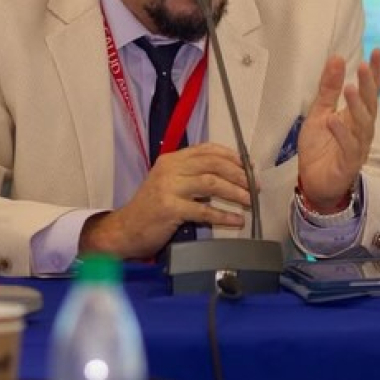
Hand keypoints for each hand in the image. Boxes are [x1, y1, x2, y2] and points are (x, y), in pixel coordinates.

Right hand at [79, 143, 250, 258]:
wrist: (124, 230)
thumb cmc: (151, 209)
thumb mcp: (170, 183)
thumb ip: (192, 175)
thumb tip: (229, 176)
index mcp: (172, 159)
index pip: (208, 150)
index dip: (232, 157)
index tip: (250, 166)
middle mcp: (170, 168)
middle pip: (213, 164)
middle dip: (239, 174)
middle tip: (255, 186)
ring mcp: (169, 187)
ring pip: (211, 183)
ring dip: (236, 192)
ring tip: (250, 201)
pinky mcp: (170, 208)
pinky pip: (203, 210)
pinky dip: (223, 215)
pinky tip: (236, 220)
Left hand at [296, 48, 379, 212]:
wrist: (314, 183)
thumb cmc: (321, 147)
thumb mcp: (319, 112)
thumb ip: (328, 88)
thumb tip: (336, 58)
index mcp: (357, 116)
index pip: (371, 91)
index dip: (375, 73)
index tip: (377, 52)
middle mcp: (362, 130)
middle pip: (370, 105)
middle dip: (369, 85)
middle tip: (363, 66)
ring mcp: (358, 147)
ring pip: (362, 125)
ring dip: (357, 106)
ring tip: (349, 88)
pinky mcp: (348, 164)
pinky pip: (348, 147)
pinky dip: (342, 133)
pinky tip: (334, 121)